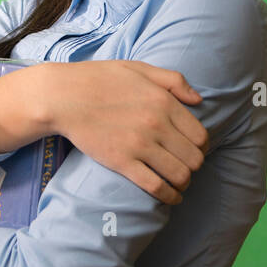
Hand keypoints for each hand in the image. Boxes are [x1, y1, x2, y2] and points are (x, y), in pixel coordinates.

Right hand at [45, 59, 208, 204]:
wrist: (64, 96)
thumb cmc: (100, 79)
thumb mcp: (140, 68)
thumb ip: (173, 80)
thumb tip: (198, 100)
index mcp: (164, 102)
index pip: (200, 135)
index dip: (202, 147)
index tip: (194, 150)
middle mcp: (156, 125)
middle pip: (194, 158)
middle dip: (194, 166)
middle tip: (186, 167)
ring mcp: (139, 145)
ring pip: (179, 175)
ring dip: (184, 183)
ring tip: (179, 183)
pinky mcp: (122, 162)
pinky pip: (156, 187)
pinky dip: (169, 196)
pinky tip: (171, 198)